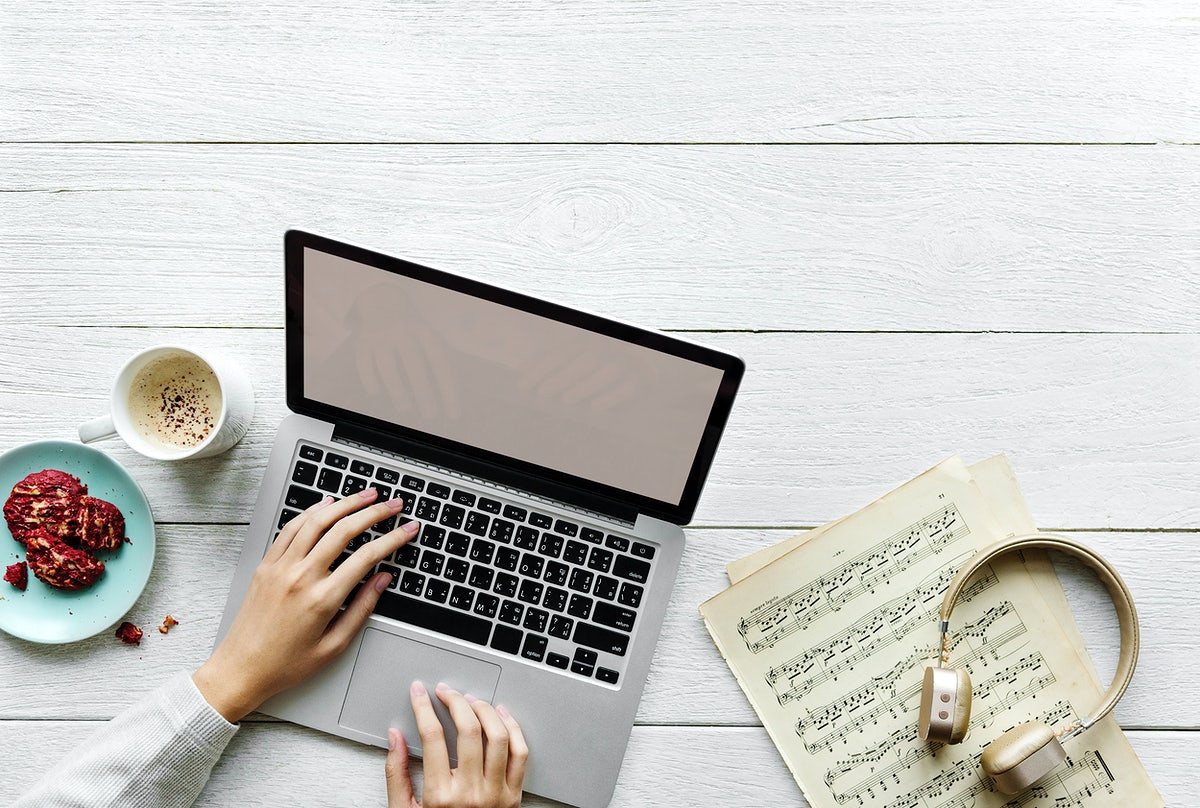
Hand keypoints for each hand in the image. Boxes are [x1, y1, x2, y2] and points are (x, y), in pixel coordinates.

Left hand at [192, 488, 418, 721]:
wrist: (240, 669)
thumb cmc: (285, 664)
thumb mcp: (334, 646)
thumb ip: (362, 609)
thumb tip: (382, 580)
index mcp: (322, 599)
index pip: (367, 557)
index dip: (393, 539)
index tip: (407, 530)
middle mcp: (301, 577)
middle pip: (344, 530)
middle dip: (374, 513)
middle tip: (393, 504)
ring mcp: (280, 567)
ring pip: (317, 521)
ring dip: (345, 503)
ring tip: (366, 495)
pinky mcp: (266, 565)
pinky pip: (290, 528)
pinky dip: (312, 512)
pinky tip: (327, 505)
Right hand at [385, 681, 527, 807]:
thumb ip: (396, 774)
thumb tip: (394, 737)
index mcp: (441, 796)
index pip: (432, 736)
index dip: (423, 707)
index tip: (419, 692)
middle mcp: (471, 792)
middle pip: (468, 729)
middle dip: (455, 701)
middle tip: (446, 692)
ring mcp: (496, 793)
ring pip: (498, 736)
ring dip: (485, 710)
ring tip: (471, 701)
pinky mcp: (514, 796)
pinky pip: (520, 753)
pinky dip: (513, 728)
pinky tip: (501, 716)